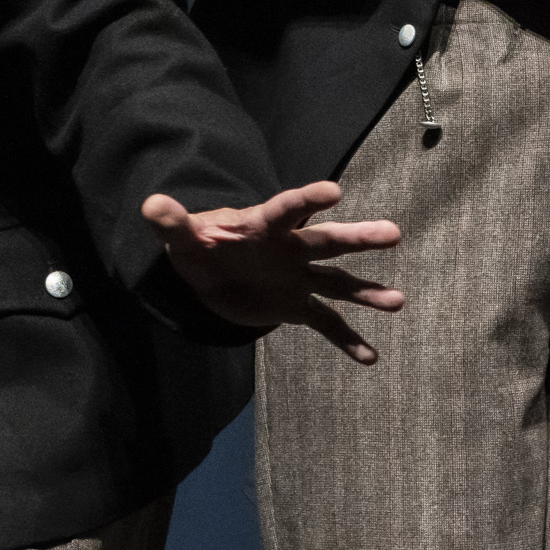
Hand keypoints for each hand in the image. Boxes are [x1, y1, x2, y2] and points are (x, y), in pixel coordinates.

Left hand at [142, 181, 404, 363]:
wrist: (210, 271)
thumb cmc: (199, 245)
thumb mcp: (181, 237)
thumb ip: (171, 223)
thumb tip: (152, 204)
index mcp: (263, 227)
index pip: (287, 209)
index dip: (307, 200)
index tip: (334, 191)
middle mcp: (290, 249)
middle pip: (326, 242)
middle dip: (358, 238)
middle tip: (392, 233)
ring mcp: (298, 278)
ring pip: (338, 283)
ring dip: (367, 291)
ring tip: (397, 301)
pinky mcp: (296, 307)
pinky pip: (327, 323)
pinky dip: (347, 340)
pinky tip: (370, 358)